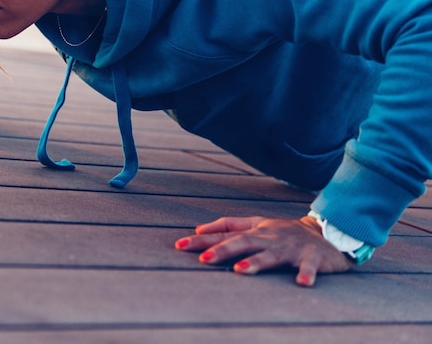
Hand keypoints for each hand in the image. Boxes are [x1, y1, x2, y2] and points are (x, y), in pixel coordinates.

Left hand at [175, 215, 352, 286]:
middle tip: (203, 259)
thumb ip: (230, 224)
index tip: (180, 245)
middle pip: (243, 242)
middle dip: (222, 249)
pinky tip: (301, 283)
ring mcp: (290, 247)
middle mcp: (269, 237)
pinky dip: (306, 273)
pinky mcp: (312, 257)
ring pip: (271, 254)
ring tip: (240, 270)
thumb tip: (199, 228)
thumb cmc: (284, 232)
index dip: (204, 238)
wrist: (326, 232)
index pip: (225, 233)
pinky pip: (309, 266)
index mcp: (256, 230)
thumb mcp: (257, 224)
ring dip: (256, 262)